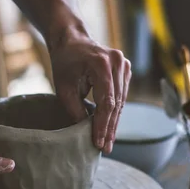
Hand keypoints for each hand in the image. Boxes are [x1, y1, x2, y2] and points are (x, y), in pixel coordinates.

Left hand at [50, 31, 130, 153]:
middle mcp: (118, 62)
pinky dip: (115, 112)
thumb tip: (86, 131)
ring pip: (121, 102)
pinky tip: (109, 128)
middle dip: (109, 127)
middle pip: (116, 103)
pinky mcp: (126, 70)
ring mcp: (124, 65)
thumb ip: (75, 109)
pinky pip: (121, 96)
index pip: (106, 102)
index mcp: (102, 63)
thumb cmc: (65, 62)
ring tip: (107, 143)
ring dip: (113, 123)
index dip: (102, 125)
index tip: (98, 143)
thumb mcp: (63, 88)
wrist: (72, 40)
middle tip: (105, 148)